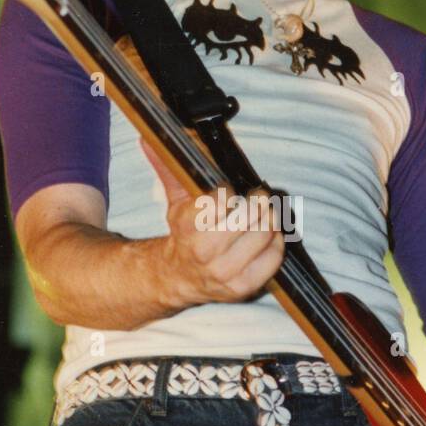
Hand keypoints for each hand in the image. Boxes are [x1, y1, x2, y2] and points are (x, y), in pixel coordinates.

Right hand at [140, 139, 285, 305]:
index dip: (228, 191)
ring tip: (264, 214)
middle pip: (249, 216)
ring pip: (264, 234)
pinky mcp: (244, 286)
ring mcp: (226, 272)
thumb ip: (168, 170)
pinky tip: (267, 235)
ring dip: (270, 219)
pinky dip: (276, 242)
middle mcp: (206, 252)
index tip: (228, 190)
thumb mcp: (175, 202)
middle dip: (258, 201)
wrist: (179, 277)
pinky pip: (274, 257)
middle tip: (258, 196)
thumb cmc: (184, 235)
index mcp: (188, 227)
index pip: (220, 200)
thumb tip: (149, 139)